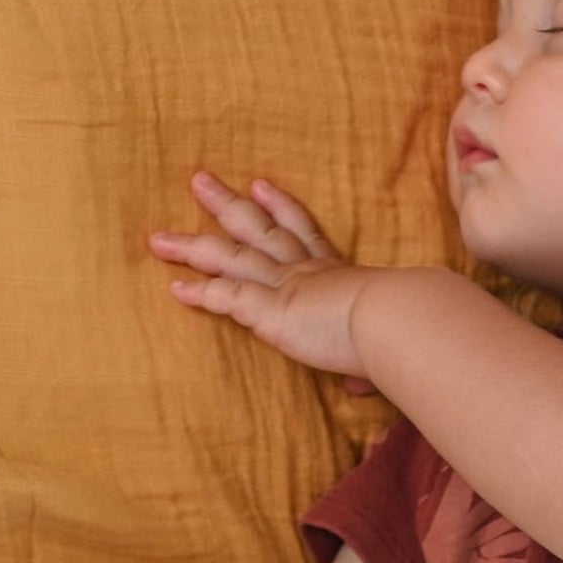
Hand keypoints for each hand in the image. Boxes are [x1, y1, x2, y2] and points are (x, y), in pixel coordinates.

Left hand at [147, 171, 380, 393]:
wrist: (400, 319)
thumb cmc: (404, 326)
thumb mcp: (382, 339)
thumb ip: (364, 365)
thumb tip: (360, 383)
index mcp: (335, 272)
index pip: (303, 233)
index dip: (280, 207)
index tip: (260, 185)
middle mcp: (304, 271)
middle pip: (255, 229)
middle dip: (224, 205)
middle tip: (196, 179)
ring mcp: (284, 285)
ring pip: (228, 258)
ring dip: (192, 246)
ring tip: (158, 237)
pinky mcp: (270, 309)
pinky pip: (226, 297)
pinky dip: (200, 292)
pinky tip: (174, 288)